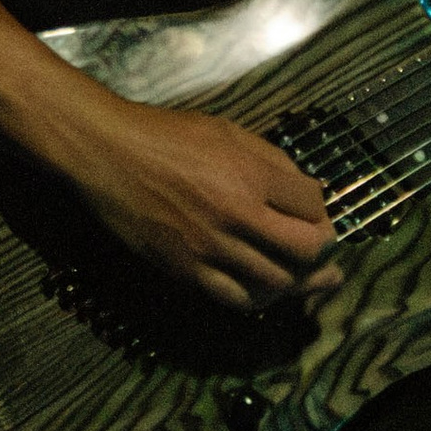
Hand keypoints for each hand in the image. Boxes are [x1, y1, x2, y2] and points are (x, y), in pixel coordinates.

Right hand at [69, 97, 336, 314]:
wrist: (109, 154)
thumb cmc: (167, 136)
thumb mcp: (228, 131)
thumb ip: (272, 161)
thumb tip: (307, 191)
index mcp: (251, 175)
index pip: (314, 205)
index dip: (321, 209)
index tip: (316, 210)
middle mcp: (236, 215)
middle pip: (306, 249)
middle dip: (322, 249)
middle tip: (320, 247)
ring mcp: (211, 248)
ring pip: (277, 282)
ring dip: (298, 280)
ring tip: (305, 276)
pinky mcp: (186, 270)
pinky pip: (236, 299)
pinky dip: (260, 298)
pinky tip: (266, 290)